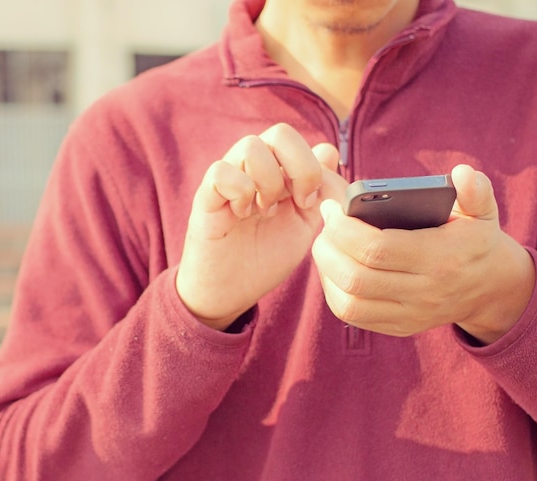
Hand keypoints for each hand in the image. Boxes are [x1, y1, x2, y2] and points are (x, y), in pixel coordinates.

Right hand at [176, 123, 345, 329]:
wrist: (232, 291)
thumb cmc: (266, 257)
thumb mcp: (304, 226)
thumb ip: (320, 191)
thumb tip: (329, 151)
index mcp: (278, 171)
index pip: (300, 141)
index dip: (314, 168)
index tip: (312, 204)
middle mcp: (253, 168)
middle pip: (280, 133)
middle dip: (300, 169)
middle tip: (297, 203)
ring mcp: (228, 179)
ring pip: (251, 146)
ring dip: (269, 182)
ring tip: (265, 212)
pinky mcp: (206, 197)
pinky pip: (221, 171)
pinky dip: (240, 193)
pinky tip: (243, 215)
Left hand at [311, 164, 535, 343]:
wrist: (491, 290)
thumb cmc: (476, 242)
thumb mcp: (482, 213)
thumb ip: (476, 190)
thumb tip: (462, 173)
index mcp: (439, 258)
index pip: (377, 249)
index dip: (344, 229)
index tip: (331, 209)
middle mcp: (423, 292)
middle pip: (356, 278)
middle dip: (328, 250)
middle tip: (324, 228)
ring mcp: (410, 314)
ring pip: (349, 303)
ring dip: (326, 274)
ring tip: (326, 248)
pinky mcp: (400, 327)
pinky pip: (353, 316)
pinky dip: (334, 292)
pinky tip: (333, 270)